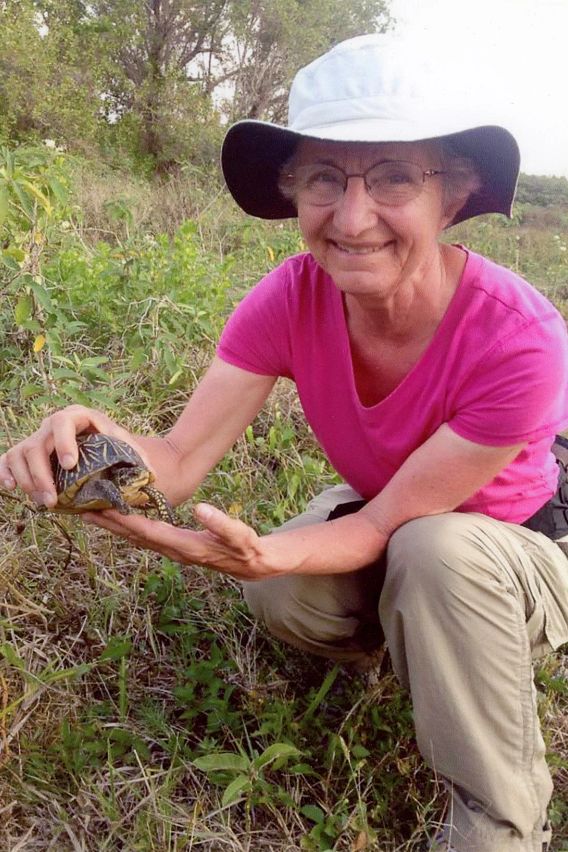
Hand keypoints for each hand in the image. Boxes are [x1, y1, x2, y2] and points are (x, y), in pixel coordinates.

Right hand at [0, 405, 144, 507]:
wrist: (110, 450)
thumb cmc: (121, 449)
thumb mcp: (132, 450)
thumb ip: (141, 461)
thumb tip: (150, 477)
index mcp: (79, 417)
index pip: (63, 422)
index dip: (63, 442)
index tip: (71, 465)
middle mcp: (53, 425)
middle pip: (37, 444)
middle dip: (42, 474)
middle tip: (53, 500)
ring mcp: (39, 439)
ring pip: (20, 454)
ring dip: (27, 480)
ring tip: (45, 502)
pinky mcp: (29, 455)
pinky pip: (9, 459)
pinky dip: (4, 471)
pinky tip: (9, 487)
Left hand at [82, 502, 274, 579]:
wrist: (251, 565)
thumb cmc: (246, 548)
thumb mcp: (239, 535)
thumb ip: (220, 523)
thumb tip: (200, 508)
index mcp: (186, 546)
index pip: (149, 532)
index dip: (126, 521)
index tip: (105, 508)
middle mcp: (174, 551)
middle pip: (135, 537)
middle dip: (110, 524)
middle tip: (83, 509)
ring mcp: (172, 551)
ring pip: (137, 538)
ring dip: (114, 527)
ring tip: (92, 512)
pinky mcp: (174, 547)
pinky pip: (145, 537)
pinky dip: (128, 527)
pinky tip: (118, 518)